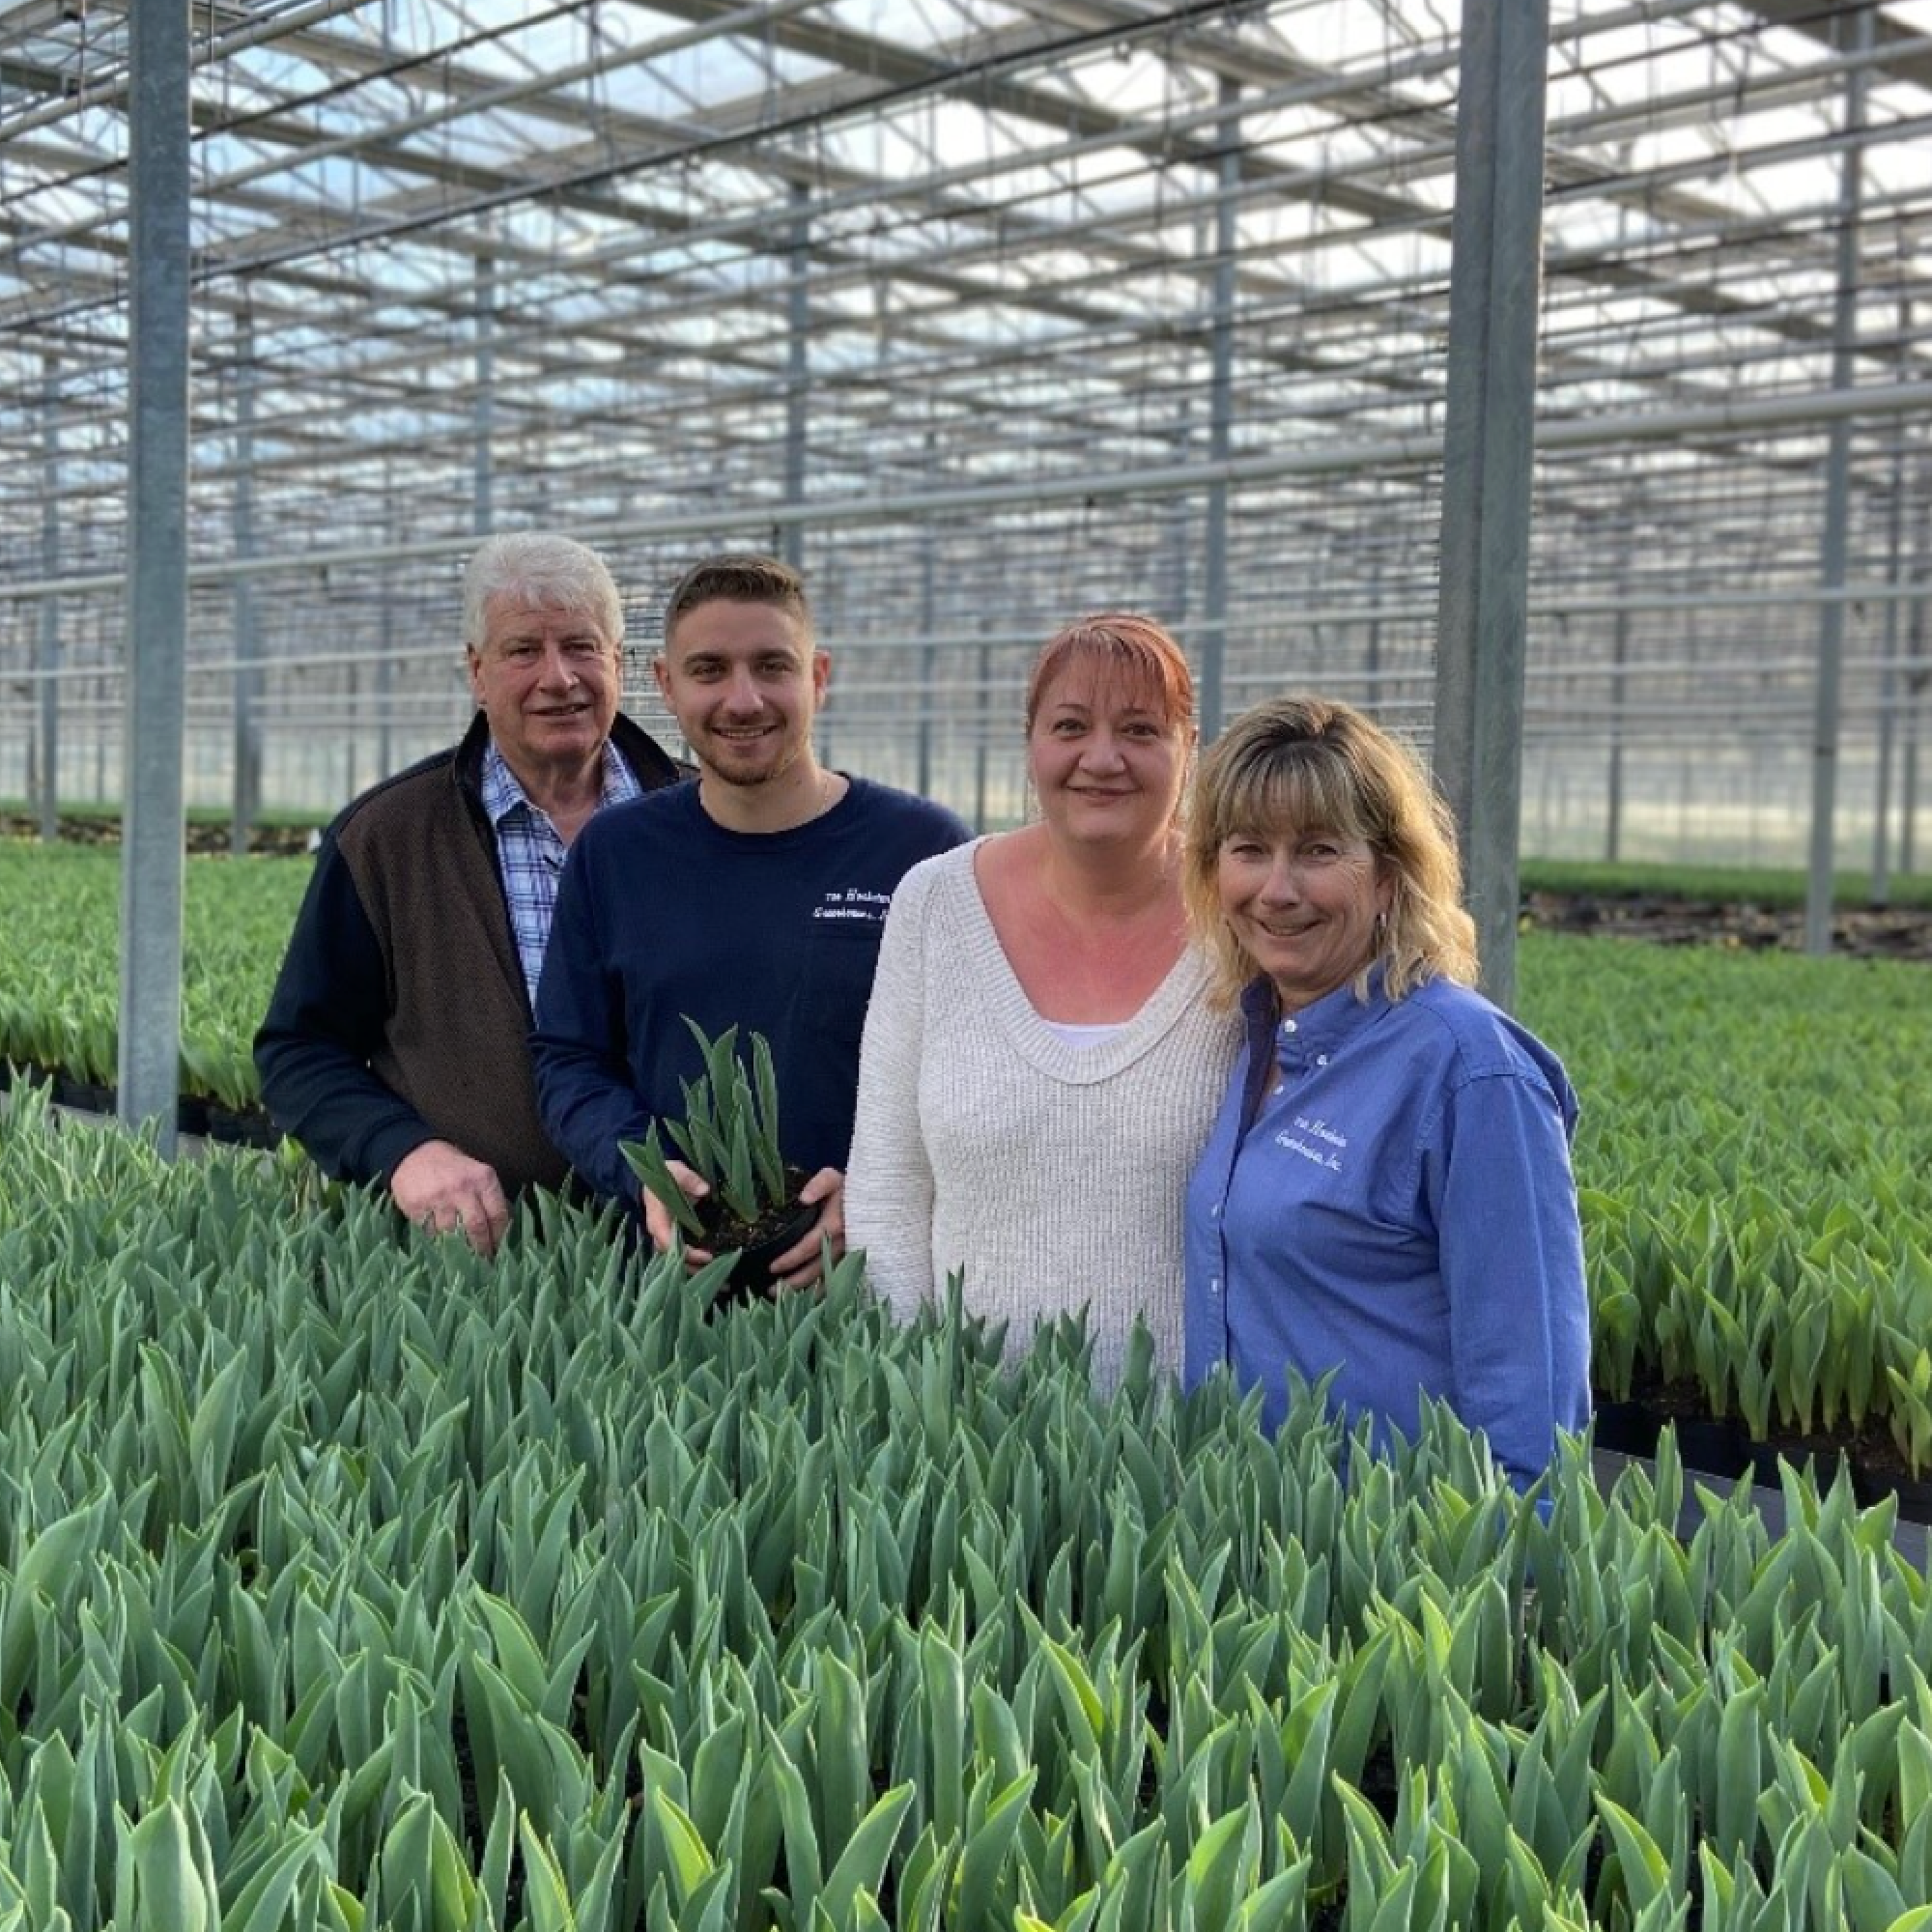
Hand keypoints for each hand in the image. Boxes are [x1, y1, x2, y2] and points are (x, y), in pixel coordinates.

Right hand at [390, 1140, 510, 1256]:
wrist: (413, 1153)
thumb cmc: (451, 1167)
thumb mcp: (476, 1173)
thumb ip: (488, 1197)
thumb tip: (501, 1228)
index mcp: (483, 1179)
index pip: (498, 1214)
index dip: (499, 1236)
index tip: (499, 1249)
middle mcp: (463, 1188)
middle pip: (477, 1228)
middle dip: (481, 1248)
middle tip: (482, 1261)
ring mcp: (439, 1198)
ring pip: (452, 1234)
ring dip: (458, 1249)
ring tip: (462, 1258)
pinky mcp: (417, 1207)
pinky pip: (430, 1233)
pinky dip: (437, 1242)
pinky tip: (441, 1246)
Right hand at [641, 1156, 713, 1268]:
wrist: (657, 1178)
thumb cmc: (666, 1175)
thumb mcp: (676, 1170)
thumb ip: (688, 1179)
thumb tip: (705, 1190)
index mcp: (657, 1218)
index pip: (666, 1240)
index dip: (684, 1251)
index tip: (706, 1255)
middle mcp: (659, 1233)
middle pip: (672, 1258)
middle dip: (693, 1268)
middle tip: (718, 1274)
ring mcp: (666, 1238)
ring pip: (677, 1262)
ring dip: (696, 1272)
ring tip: (721, 1281)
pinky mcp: (674, 1240)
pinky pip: (682, 1257)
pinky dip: (696, 1266)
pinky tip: (716, 1274)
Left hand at [769, 1167, 844, 1289]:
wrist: (875, 1197)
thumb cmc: (847, 1187)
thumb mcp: (833, 1177)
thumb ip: (819, 1184)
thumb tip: (804, 1198)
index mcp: (835, 1223)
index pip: (809, 1245)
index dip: (791, 1259)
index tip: (772, 1267)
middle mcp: (844, 1242)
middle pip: (817, 1267)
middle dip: (794, 1282)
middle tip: (771, 1291)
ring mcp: (851, 1253)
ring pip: (829, 1277)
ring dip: (807, 1290)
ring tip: (785, 1299)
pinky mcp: (856, 1260)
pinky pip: (840, 1279)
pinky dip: (826, 1292)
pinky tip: (810, 1300)